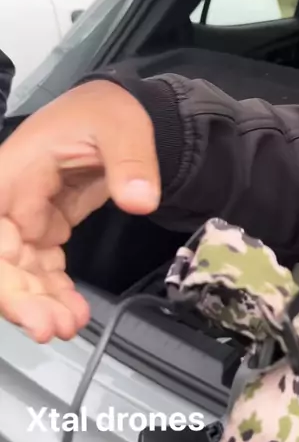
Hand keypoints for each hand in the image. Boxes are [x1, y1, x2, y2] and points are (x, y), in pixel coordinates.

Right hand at [0, 80, 160, 341]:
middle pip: (2, 256)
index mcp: (14, 169)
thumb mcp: (123, 128)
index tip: (27, 306)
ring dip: (40, 301)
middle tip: (51, 329)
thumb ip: (130, 163)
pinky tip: (74, 313)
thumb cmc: (109, 112)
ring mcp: (26, 213)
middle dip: (21, 297)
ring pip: (20, 268)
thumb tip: (141, 201)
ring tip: (69, 327)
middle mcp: (11, 195)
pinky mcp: (46, 225)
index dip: (4, 273)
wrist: (119, 113)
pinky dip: (55, 291)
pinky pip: (42, 266)